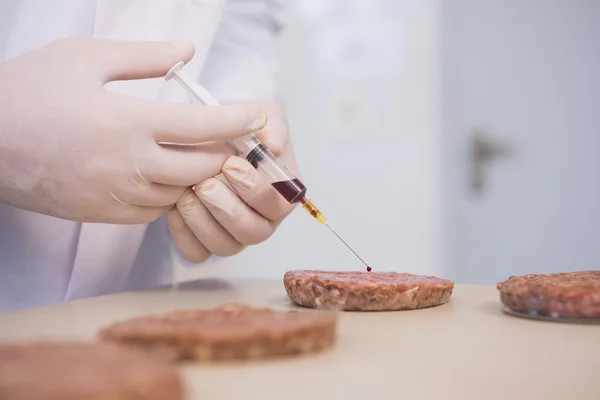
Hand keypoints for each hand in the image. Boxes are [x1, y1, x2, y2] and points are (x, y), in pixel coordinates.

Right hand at [0, 37, 265, 222]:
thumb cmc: (28, 91)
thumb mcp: (84, 57)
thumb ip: (143, 56)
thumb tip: (187, 52)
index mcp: (128, 122)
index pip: (202, 126)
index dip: (237, 120)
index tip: (258, 114)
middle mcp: (129, 165)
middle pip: (202, 168)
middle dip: (223, 153)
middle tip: (228, 137)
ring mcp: (115, 195)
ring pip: (181, 193)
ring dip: (196, 175)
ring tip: (195, 152)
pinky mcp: (102, 214)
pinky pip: (154, 212)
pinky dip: (167, 194)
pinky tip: (160, 173)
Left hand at [167, 101, 299, 261]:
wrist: (212, 135)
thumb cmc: (242, 128)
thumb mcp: (262, 114)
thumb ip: (271, 125)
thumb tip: (273, 145)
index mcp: (282, 192)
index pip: (279, 205)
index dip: (256, 189)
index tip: (231, 165)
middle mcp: (262, 218)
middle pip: (254, 232)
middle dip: (229, 210)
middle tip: (205, 185)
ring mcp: (235, 232)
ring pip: (226, 246)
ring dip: (204, 223)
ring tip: (185, 195)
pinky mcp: (207, 239)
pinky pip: (198, 252)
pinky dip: (185, 235)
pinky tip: (174, 210)